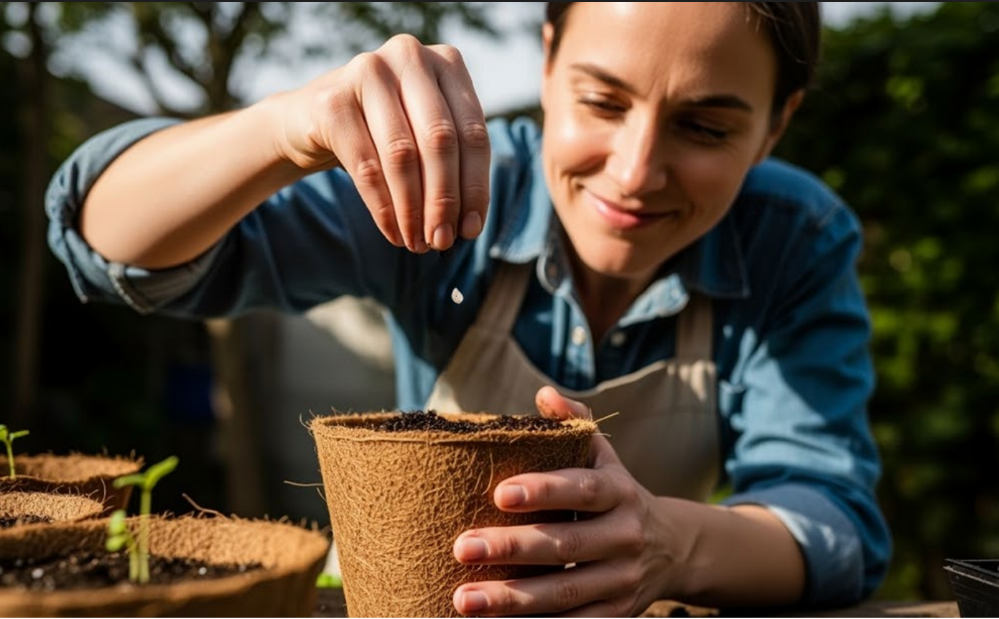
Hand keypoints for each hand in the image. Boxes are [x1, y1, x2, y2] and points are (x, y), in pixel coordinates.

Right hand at [272, 34, 489, 252]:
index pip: (473, 132)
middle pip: (440, 141)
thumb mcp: (425, 137)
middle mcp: (409, 56)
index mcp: (447, 61)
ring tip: (417, 243)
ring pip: (402, 155)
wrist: (312, 119)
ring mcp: (367, 71)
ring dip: (413, 210)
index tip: (471, 229)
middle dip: (444, 201)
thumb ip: (453, 168)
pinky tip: (392, 233)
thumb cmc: (383, 132)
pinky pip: (366, 166)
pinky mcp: (332, 100)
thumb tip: (470, 226)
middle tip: (441, 241)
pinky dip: (383, 208)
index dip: (474, 186)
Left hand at [450, 386, 673, 615]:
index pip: (582, 490)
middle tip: (462, 548)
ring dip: (513, 599)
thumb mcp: (604, 456)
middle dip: (512, 548)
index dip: (544, 491)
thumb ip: (575, 425)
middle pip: (566, 545)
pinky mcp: (616, 613)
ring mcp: (622, 580)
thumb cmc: (616, 493)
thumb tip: (544, 395)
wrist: (674, 548)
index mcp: (620, 491)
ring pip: (566, 592)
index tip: (498, 493)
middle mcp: (626, 536)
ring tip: (465, 599)